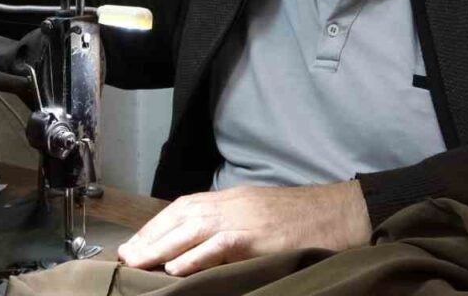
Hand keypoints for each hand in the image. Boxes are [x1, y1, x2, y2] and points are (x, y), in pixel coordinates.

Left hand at [117, 181, 371, 276]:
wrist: (342, 211)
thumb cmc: (304, 217)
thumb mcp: (260, 212)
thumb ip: (232, 223)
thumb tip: (201, 245)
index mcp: (231, 198)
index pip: (182, 208)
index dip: (156, 227)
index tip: (134, 244)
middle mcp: (232, 204)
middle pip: (180, 218)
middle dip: (150, 238)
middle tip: (125, 257)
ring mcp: (244, 219)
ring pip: (192, 231)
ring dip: (161, 248)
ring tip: (138, 264)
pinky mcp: (257, 237)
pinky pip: (220, 247)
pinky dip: (196, 257)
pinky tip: (175, 269)